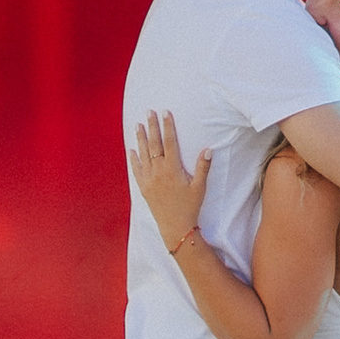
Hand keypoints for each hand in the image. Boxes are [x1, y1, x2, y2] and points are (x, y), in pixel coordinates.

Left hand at [130, 110, 211, 253]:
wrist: (175, 227)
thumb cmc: (190, 206)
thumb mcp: (200, 187)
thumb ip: (203, 167)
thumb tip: (208, 149)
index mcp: (173, 169)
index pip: (170, 142)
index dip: (167, 126)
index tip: (165, 112)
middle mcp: (158, 172)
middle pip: (154, 144)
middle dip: (152, 126)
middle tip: (149, 112)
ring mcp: (149, 180)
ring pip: (143, 154)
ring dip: (141, 138)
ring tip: (138, 125)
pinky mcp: (144, 188)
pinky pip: (136, 170)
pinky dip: (133, 159)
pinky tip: (131, 149)